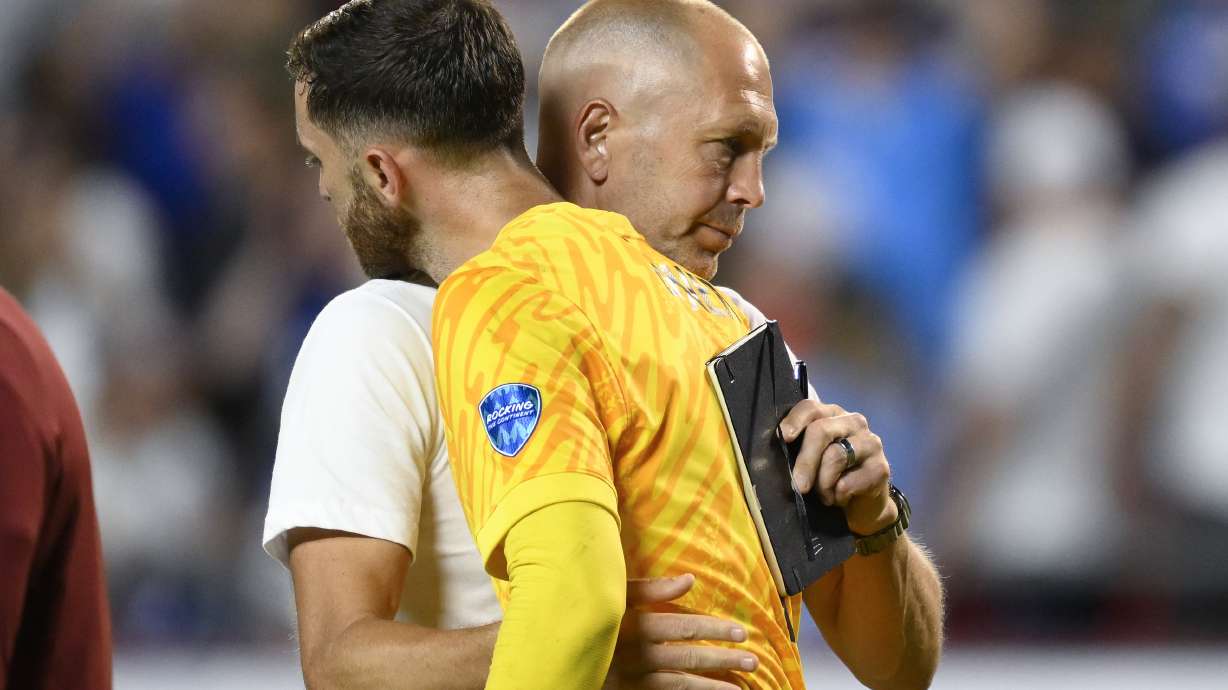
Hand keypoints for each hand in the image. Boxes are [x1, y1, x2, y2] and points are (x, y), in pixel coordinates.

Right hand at [604, 574, 757, 688]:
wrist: (555, 653)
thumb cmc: (589, 616)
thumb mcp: (614, 597)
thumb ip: (650, 589)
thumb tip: (689, 579)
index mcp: (635, 627)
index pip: (683, 627)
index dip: (713, 630)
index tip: (741, 633)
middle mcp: (637, 656)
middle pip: (687, 659)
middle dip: (722, 660)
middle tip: (752, 661)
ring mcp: (633, 680)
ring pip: (680, 685)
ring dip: (711, 686)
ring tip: (738, 688)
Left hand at [778, 400, 896, 534]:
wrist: (862, 506)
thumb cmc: (830, 477)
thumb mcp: (810, 459)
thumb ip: (797, 448)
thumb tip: (773, 451)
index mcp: (832, 415)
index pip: (811, 407)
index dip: (795, 420)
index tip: (783, 436)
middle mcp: (853, 421)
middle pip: (821, 430)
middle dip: (805, 461)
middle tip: (798, 486)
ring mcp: (870, 442)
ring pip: (835, 456)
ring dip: (822, 483)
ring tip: (823, 496)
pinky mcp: (881, 467)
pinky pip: (849, 482)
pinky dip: (838, 495)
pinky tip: (840, 499)